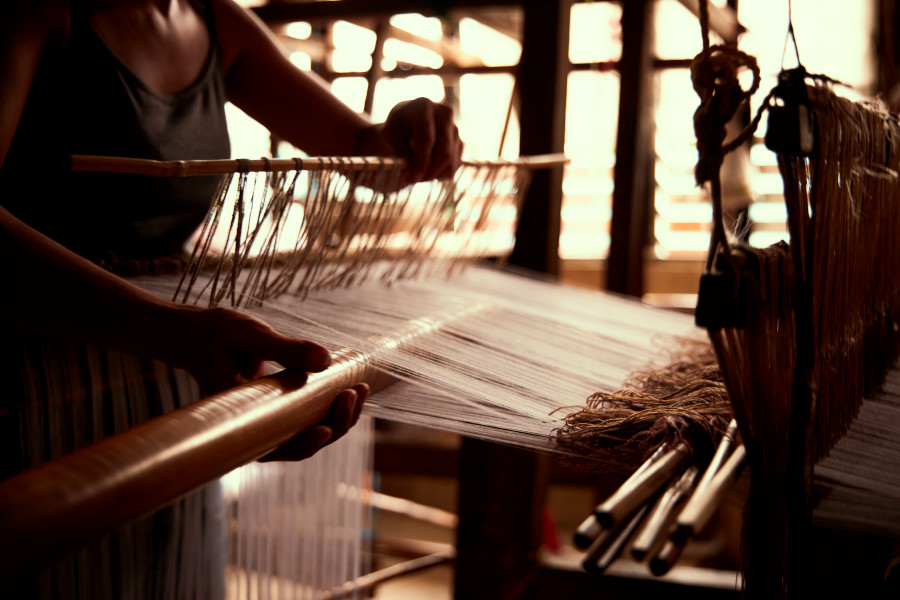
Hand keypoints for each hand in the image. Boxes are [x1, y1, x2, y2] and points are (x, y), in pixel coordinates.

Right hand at [164, 306, 369, 461]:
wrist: (196, 335)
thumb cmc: (216, 335)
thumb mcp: (250, 336)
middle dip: (335, 423)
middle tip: (353, 391)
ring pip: (309, 432)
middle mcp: (255, 429)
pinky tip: (351, 388)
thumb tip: (325, 360)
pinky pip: (309, 418)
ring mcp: (268, 422)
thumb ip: (286, 348)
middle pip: (303, 443)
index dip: (305, 445)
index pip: (278, 446)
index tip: (326, 428)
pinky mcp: (278, 411)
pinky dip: (331, 407)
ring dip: (339, 417)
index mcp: (239, 420)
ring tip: (359, 389)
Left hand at [377, 97, 463, 182]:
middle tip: (413, 181)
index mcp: (424, 106)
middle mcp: (444, 114)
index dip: (420, 162)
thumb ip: (401, 150)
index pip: (426, 140)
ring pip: (451, 161)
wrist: (409, 120)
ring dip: (433, 174)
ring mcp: (455, 128)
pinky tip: (427, 171)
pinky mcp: (460, 141)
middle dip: (429, 172)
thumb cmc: (397, 127)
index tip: (412, 179)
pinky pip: (454, 165)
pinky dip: (440, 174)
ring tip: (416, 175)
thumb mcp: (390, 134)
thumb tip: (413, 170)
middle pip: (444, 152)